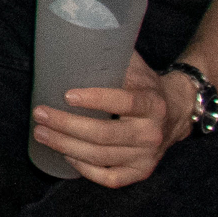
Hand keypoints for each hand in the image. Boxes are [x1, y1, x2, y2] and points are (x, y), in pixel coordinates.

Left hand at [32, 51, 183, 186]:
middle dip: (67, 126)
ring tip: (41, 133)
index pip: (124, 102)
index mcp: (152, 103)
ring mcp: (147, 156)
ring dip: (66, 146)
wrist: (177, 112)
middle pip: (105, 134)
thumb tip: (73, 37)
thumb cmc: (145, 85)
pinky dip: (85, 169)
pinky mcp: (141, 172)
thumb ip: (111, 55)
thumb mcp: (134, 67)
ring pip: (102, 157)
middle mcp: (152, 133)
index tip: (66, 95)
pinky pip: (110, 179)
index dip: (95, 99)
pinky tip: (66, 156)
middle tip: (40, 114)